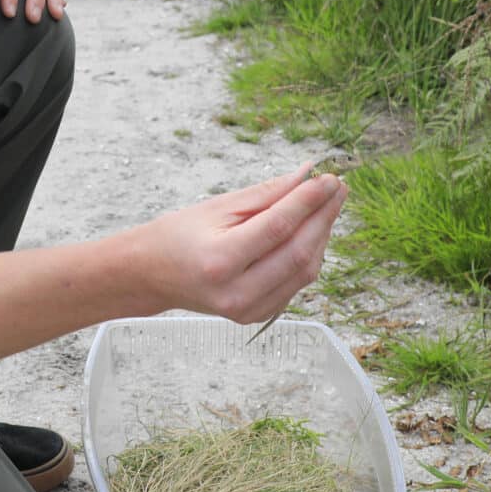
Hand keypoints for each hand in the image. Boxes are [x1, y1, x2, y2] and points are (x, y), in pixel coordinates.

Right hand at [140, 168, 348, 325]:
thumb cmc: (179, 235)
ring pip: (304, 272)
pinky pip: (296, 285)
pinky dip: (309, 256)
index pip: (278, 227)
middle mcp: (235, 292)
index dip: (308, 201)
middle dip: (323, 217)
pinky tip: (311, 232)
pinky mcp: (257, 315)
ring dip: (321, 236)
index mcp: (219, 260)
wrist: (153, 274)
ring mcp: (248, 309)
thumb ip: (267, 194)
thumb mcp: (218, 206)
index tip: (329, 178)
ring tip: (327, 205)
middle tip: (337, 187)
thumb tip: (308, 176)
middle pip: (298, 253)